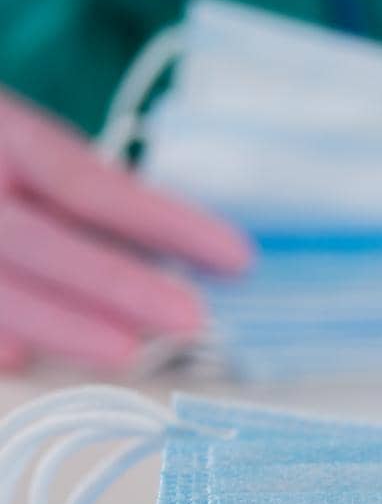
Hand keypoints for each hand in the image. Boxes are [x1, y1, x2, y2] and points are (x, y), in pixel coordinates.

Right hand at [0, 86, 251, 371]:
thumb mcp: (12, 143)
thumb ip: (67, 189)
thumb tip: (163, 256)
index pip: (85, 180)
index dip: (162, 219)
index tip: (237, 257)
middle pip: (38, 239)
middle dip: (116, 284)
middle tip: (191, 320)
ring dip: (58, 325)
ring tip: (125, 353)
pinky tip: (16, 361)